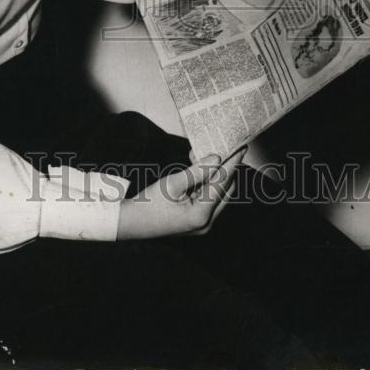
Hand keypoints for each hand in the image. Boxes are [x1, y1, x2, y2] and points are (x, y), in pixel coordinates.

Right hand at [116, 152, 240, 240]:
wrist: (129, 223)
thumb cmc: (148, 204)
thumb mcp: (172, 184)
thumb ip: (197, 171)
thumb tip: (217, 159)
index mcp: (201, 215)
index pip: (223, 184)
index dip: (232, 163)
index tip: (240, 147)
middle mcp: (206, 223)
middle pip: (225, 190)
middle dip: (224, 168)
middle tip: (222, 146)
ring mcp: (202, 223)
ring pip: (217, 193)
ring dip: (212, 174)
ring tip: (201, 154)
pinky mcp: (196, 220)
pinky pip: (207, 198)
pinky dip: (204, 182)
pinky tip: (196, 166)